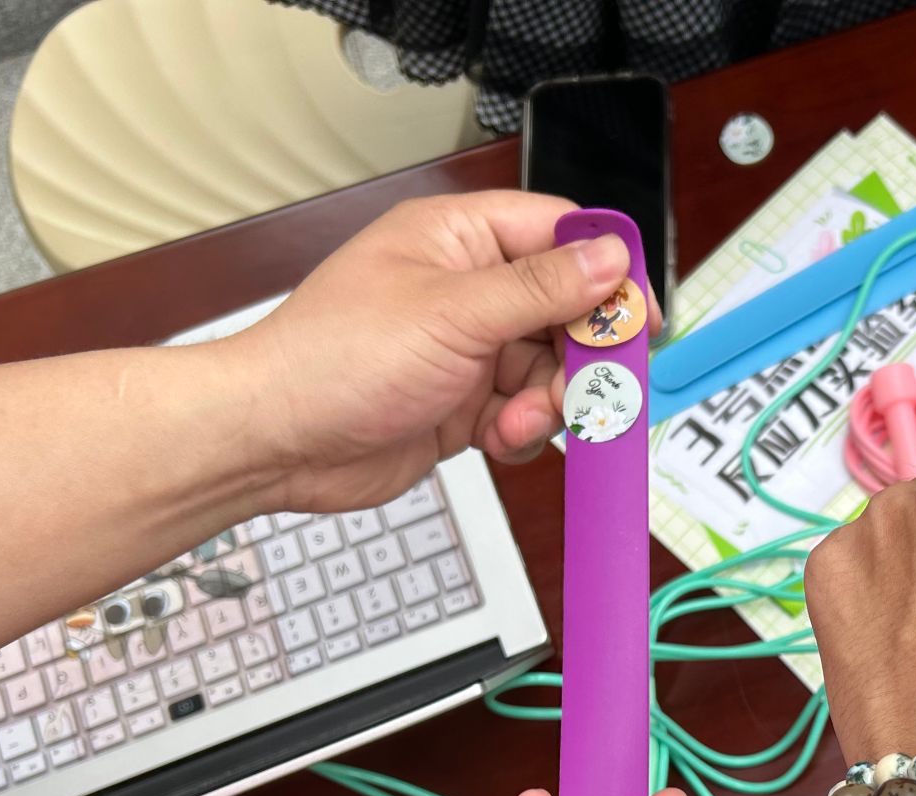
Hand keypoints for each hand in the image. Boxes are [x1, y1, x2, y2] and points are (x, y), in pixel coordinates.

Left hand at [225, 191, 635, 512]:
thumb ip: (540, 288)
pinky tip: (496, 440)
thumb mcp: (452, 314)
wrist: (278, 441)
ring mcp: (467, 350)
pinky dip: (523, 433)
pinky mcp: (463, 405)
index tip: (637, 316)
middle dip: (579, 356)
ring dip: (547, 404)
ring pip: (551, 371)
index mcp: (459, 239)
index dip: (605, 273)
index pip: (558, 234)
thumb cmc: (335, 359)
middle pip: (567, 311)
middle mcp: (468, 289)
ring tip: (516, 422)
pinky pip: (524, 414)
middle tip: (583, 388)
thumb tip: (609, 256)